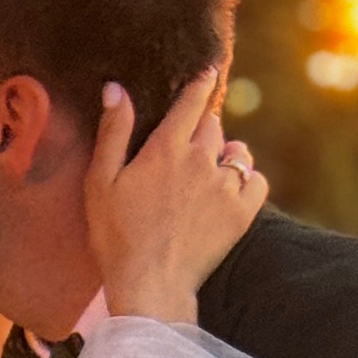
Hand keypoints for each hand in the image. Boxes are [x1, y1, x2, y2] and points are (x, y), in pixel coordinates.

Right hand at [86, 72, 265, 322]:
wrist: (151, 284)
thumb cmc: (116, 236)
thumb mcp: (101, 182)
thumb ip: (114, 132)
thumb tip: (116, 88)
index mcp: (166, 148)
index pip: (192, 102)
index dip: (200, 84)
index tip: (208, 73)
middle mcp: (200, 160)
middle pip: (213, 126)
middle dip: (204, 129)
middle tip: (190, 147)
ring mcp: (225, 186)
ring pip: (237, 153)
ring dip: (227, 155)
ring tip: (213, 170)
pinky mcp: (241, 213)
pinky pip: (257, 181)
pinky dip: (248, 180)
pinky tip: (232, 189)